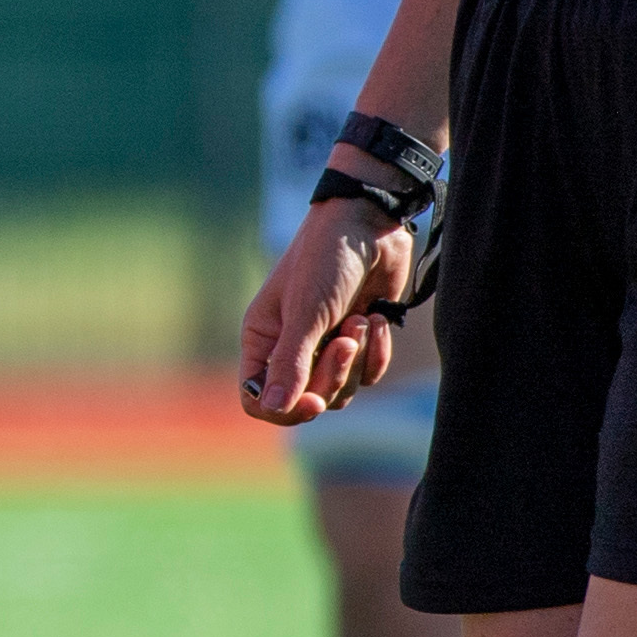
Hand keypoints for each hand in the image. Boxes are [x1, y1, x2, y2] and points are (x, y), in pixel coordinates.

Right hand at [241, 194, 417, 426]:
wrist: (369, 228)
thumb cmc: (324, 262)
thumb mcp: (305, 314)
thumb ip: (290, 365)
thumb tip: (273, 408)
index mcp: (263, 340)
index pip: (258, 397)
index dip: (284, 408)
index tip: (312, 399)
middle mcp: (290, 348)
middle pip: (309, 397)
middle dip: (334, 373)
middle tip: (345, 338)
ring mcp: (325, 346)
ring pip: (343, 389)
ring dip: (358, 358)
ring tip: (360, 319)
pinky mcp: (360, 342)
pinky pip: (369, 373)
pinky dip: (378, 350)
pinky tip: (376, 317)